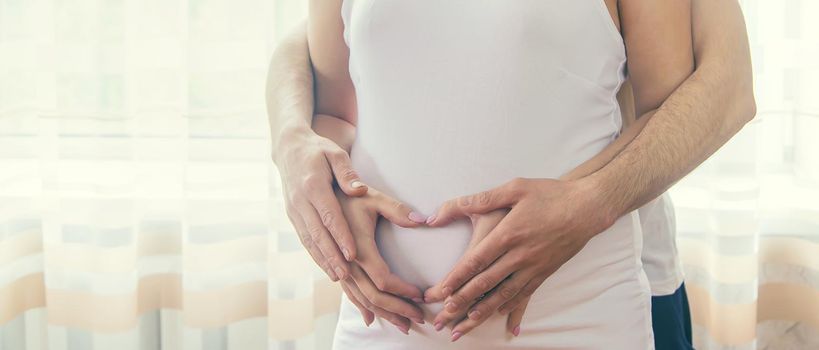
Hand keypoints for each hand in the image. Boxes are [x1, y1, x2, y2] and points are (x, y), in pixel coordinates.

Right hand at [275, 127, 368, 280]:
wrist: (289, 148)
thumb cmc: (319, 150)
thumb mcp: (335, 153)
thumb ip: (347, 173)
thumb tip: (359, 190)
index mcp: (312, 185)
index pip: (329, 214)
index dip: (341, 235)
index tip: (353, 253)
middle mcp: (299, 200)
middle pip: (317, 233)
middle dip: (331, 255)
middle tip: (346, 275)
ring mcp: (293, 209)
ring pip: (309, 239)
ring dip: (322, 259)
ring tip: (338, 277)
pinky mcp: (292, 215)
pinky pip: (304, 238)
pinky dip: (315, 254)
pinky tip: (326, 267)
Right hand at [335, 186, 427, 333]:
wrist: (310, 192)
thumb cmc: (344, 192)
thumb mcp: (372, 196)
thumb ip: (396, 209)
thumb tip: (422, 220)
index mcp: (357, 247)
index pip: (383, 279)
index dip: (403, 291)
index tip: (421, 296)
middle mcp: (345, 262)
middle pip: (372, 296)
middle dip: (397, 309)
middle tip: (418, 319)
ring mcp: (337, 267)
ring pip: (360, 299)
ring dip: (383, 313)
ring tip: (403, 324)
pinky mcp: (332, 267)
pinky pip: (348, 293)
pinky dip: (362, 307)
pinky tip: (371, 319)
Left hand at [425, 177, 613, 340]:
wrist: (588, 207)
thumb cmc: (550, 194)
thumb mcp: (514, 188)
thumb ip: (478, 199)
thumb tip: (443, 209)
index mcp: (508, 234)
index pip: (475, 262)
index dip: (455, 279)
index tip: (439, 293)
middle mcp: (519, 255)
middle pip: (485, 283)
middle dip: (462, 301)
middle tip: (444, 316)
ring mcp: (534, 266)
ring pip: (504, 294)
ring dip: (483, 310)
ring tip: (466, 323)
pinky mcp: (546, 271)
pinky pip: (526, 294)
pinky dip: (512, 307)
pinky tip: (502, 317)